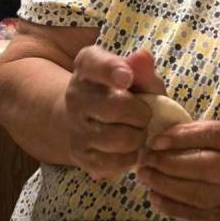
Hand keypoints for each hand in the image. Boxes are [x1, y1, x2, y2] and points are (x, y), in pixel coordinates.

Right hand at [65, 46, 164, 179]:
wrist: (91, 120)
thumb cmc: (125, 94)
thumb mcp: (136, 77)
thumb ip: (142, 70)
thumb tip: (143, 58)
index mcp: (87, 66)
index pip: (94, 63)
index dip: (112, 70)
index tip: (126, 77)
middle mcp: (75, 95)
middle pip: (116, 107)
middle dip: (142, 114)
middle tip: (144, 115)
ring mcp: (75, 126)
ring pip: (119, 139)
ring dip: (138, 138)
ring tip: (137, 132)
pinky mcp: (80, 155)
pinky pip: (114, 163)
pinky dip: (130, 158)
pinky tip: (129, 148)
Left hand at [136, 118, 219, 220]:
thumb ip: (210, 131)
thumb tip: (167, 134)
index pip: (213, 136)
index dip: (182, 138)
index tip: (157, 139)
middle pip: (203, 167)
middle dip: (168, 163)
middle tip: (146, 159)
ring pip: (197, 193)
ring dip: (165, 185)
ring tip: (145, 176)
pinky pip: (198, 215)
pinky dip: (173, 208)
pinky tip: (155, 198)